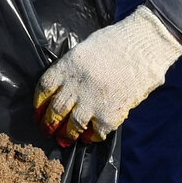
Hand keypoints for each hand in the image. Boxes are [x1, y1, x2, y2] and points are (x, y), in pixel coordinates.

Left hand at [34, 5, 181, 144]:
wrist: (144, 45)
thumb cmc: (117, 42)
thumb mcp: (86, 49)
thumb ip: (73, 69)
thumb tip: (63, 87)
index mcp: (68, 66)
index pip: (45, 87)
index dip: (39, 103)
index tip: (37, 112)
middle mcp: (76, 85)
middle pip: (56, 109)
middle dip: (49, 123)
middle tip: (47, 130)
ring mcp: (93, 101)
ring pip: (73, 125)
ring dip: (67, 134)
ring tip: (64, 139)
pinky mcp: (111, 112)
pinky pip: (97, 131)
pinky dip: (91, 136)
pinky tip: (89, 137)